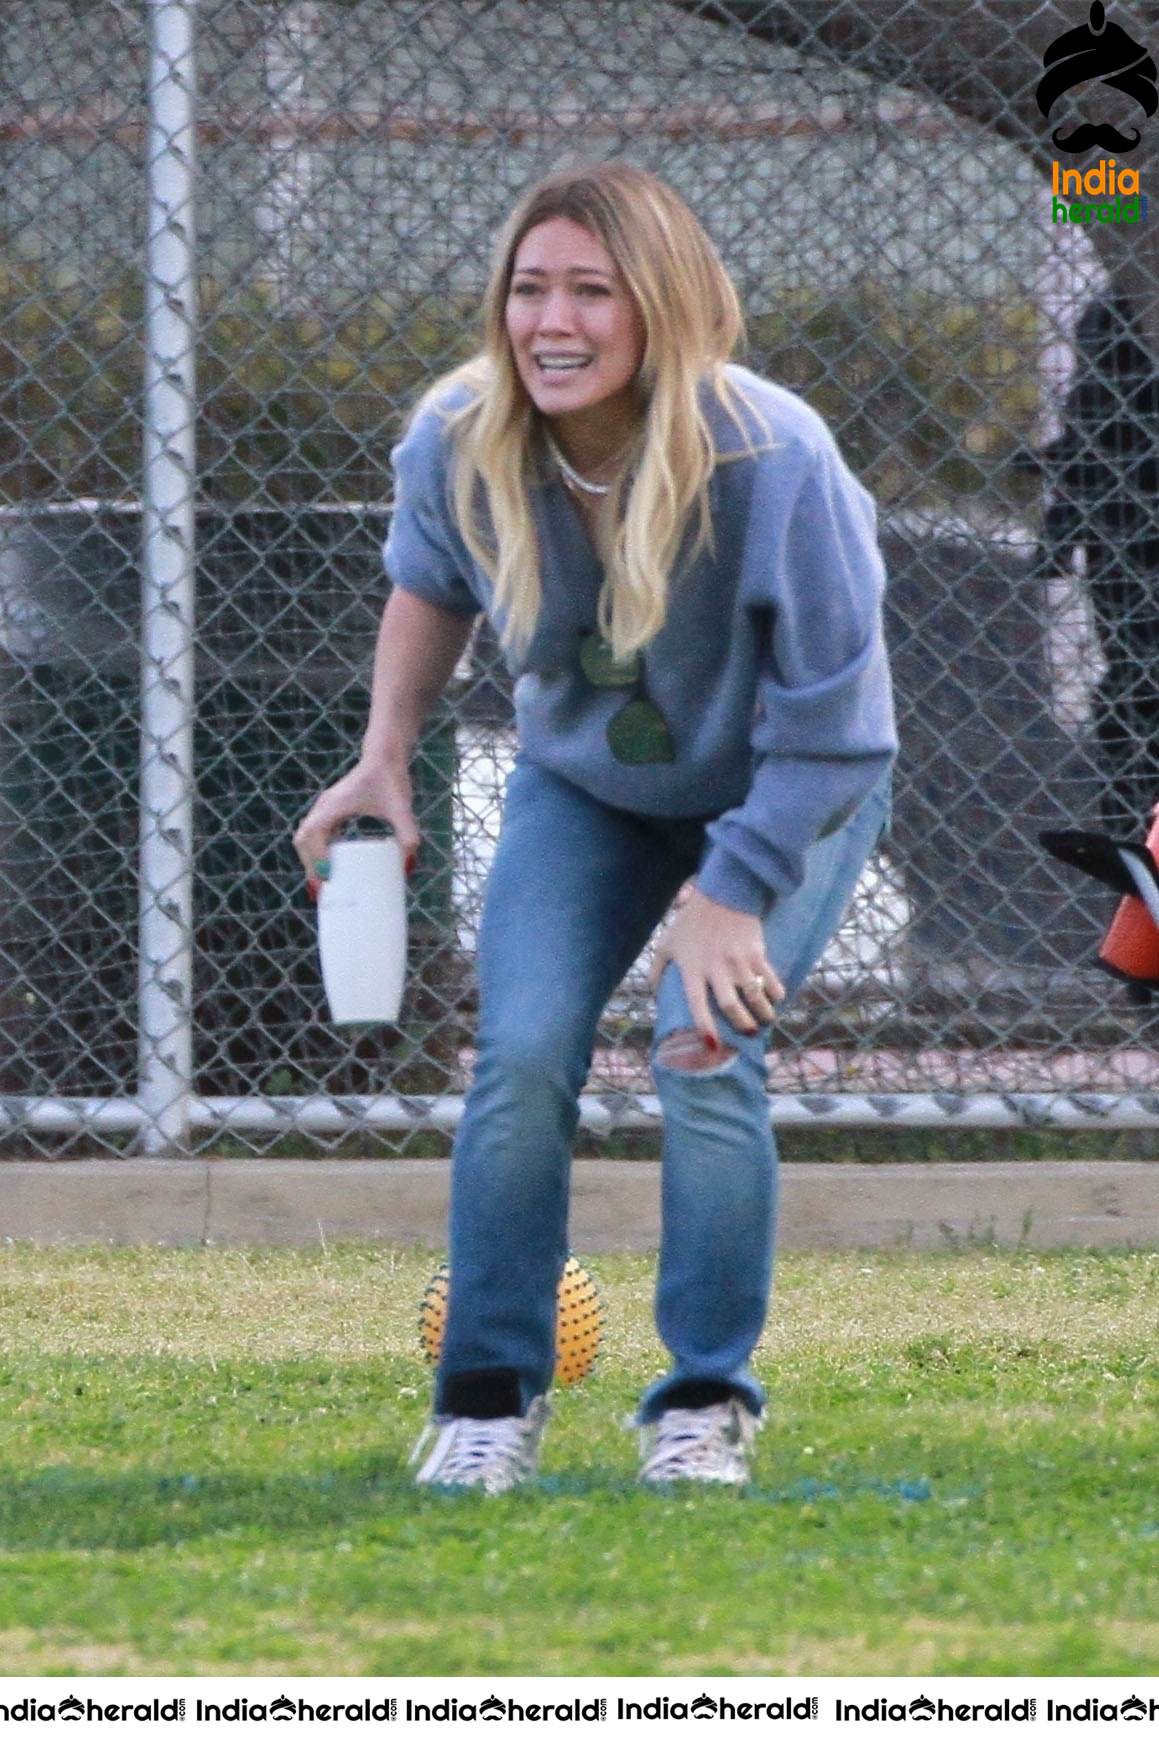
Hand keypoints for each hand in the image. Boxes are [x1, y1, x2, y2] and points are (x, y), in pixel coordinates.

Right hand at [292, 758, 418, 898]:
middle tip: (322, 890)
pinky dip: (317, 851)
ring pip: (306, 837)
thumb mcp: (402, 809)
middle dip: (309, 866)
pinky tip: (329, 868)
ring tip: (322, 885)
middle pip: (303, 840)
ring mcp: (325, 808)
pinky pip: (315, 834)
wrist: (385, 757)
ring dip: (310, 860)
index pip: (313, 834)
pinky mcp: (331, 810)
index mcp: (334, 805)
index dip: (316, 857)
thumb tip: (407, 868)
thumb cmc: (391, 779)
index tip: (327, 876)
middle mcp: (324, 807)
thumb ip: (408, 835)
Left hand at [647, 885, 784, 1046]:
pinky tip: (777, 998)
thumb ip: (657, 969)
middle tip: (748, 1032)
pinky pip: (770, 978)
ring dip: (763, 1013)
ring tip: (766, 1020)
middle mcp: (716, 968)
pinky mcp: (756, 952)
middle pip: (731, 1006)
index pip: (696, 1004)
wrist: (722, 893)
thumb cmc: (691, 921)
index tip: (712, 1045)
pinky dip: (776, 991)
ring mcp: (738, 960)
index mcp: (692, 969)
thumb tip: (653, 994)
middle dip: (741, 1024)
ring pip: (755, 996)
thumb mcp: (667, 943)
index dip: (704, 1026)